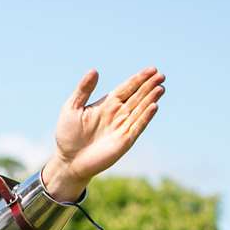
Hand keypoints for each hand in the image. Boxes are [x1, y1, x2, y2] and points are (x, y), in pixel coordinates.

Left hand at [42, 67, 165, 199]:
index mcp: (107, 104)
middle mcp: (118, 114)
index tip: (152, 69)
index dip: (139, 79)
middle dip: (149, 86)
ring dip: (151, 99)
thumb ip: (84, 89)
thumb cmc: (68, 134)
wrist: (68, 160)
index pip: (127, 88)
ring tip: (160, 88)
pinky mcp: (125, 141)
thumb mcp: (72, 107)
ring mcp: (123, 127)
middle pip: (137, 96)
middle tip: (161, 75)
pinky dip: (146, 117)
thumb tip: (94, 70)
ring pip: (141, 109)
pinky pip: (138, 126)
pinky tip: (154, 106)